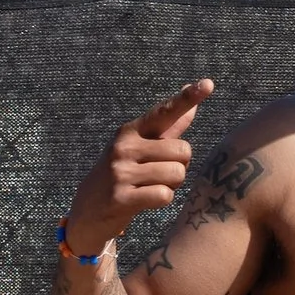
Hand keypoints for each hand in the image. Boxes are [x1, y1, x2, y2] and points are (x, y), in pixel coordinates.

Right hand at [63, 80, 211, 252]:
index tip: (207, 83)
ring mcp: (121, 171)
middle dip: (179, 166)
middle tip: (156, 175)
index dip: (187, 99)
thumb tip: (190, 102)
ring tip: (149, 187)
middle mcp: (124, 146)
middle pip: (184, 151)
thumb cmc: (124, 174)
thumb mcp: (140, 148)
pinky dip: (162, 200)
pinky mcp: (121, 197)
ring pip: (177, 174)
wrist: (87, 211)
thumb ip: (168, 127)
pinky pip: (165, 195)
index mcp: (131, 131)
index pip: (164, 112)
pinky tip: (145, 200)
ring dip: (171, 185)